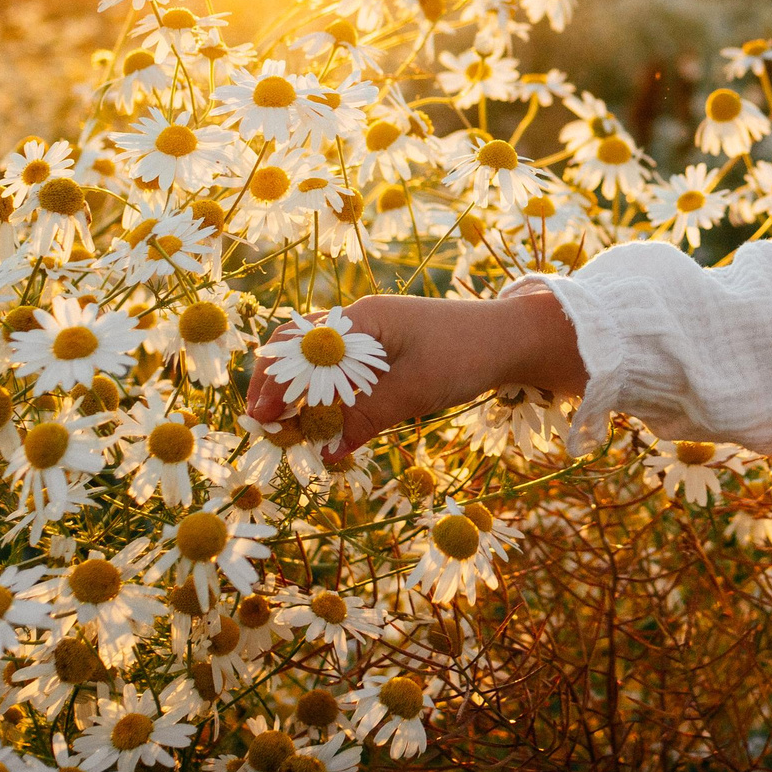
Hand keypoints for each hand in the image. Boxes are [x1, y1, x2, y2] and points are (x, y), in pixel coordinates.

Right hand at [244, 288, 583, 454]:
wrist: (509, 339)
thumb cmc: (466, 356)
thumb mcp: (414, 391)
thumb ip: (367, 418)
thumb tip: (324, 452)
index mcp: (362, 319)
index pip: (300, 346)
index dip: (276, 383)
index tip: (262, 419)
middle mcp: (359, 321)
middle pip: (298, 348)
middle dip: (276, 386)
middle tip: (265, 427)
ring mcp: (370, 335)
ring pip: (317, 362)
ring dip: (300, 394)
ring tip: (288, 431)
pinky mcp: (382, 352)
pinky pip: (340, 371)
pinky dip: (326, 396)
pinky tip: (323, 423)